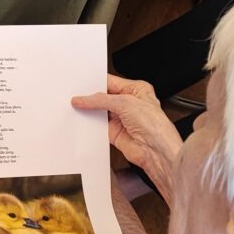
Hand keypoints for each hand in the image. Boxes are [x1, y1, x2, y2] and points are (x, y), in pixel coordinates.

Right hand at [71, 74, 181, 197]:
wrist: (156, 151)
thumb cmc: (154, 126)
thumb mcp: (125, 103)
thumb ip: (101, 100)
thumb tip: (84, 99)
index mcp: (136, 90)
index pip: (110, 82)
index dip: (95, 83)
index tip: (81, 85)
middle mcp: (129, 103)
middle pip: (104, 97)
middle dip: (91, 97)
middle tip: (77, 95)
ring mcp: (121, 118)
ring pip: (99, 111)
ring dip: (90, 111)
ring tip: (77, 107)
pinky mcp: (114, 132)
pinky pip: (98, 125)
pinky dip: (90, 124)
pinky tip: (83, 120)